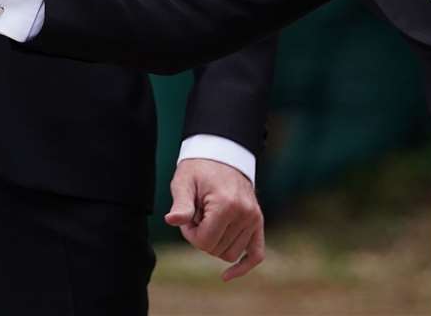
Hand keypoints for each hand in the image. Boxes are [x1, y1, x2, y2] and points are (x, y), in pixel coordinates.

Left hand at [165, 159, 264, 281]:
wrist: (222, 154)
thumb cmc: (199, 169)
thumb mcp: (184, 182)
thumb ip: (180, 203)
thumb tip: (172, 221)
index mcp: (226, 204)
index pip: (205, 242)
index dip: (190, 234)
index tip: (186, 217)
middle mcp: (245, 213)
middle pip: (216, 250)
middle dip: (201, 237)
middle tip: (196, 215)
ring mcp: (254, 218)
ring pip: (231, 254)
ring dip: (216, 243)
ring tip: (209, 220)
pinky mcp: (258, 222)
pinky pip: (256, 254)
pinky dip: (243, 266)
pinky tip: (226, 276)